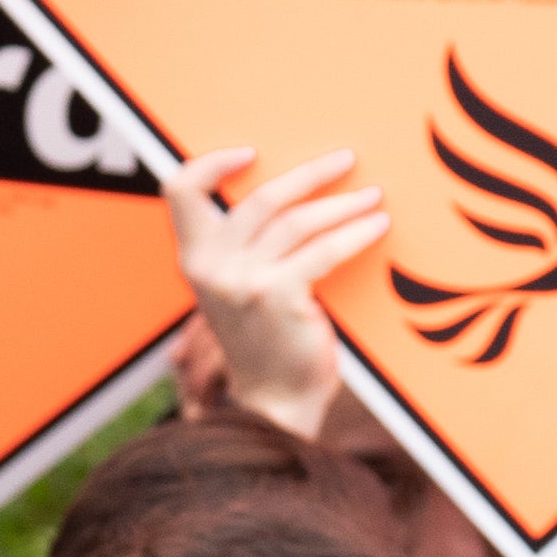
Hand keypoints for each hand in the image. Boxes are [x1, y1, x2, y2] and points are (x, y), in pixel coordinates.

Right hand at [167, 146, 387, 439]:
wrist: (274, 403)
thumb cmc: (265, 343)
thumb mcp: (237, 290)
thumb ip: (243, 249)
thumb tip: (292, 194)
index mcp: (193, 259)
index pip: (180, 191)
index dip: (212, 164)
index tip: (251, 152)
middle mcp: (210, 266)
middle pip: (260, 199)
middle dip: (310, 175)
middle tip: (345, 160)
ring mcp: (242, 281)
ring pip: (298, 221)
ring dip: (342, 204)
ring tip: (372, 196)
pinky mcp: (278, 296)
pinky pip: (324, 251)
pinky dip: (355, 234)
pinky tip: (376, 226)